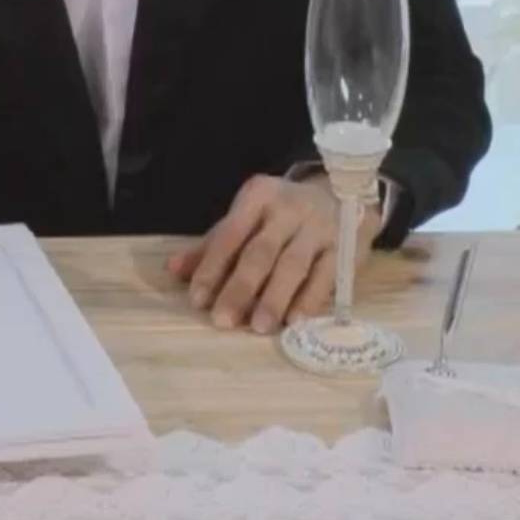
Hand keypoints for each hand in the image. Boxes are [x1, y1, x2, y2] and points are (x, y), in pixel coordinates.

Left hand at [167, 175, 380, 335]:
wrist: (344, 192)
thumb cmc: (282, 212)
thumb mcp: (247, 217)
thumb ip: (212, 244)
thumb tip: (173, 269)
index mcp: (257, 197)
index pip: (229, 234)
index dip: (211, 267)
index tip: (197, 300)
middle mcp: (287, 210)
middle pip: (260, 253)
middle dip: (240, 288)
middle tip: (222, 321)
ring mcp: (319, 228)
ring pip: (293, 265)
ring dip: (274, 298)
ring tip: (258, 326)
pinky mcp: (346, 248)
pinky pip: (326, 276)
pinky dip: (310, 299)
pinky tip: (295, 321)